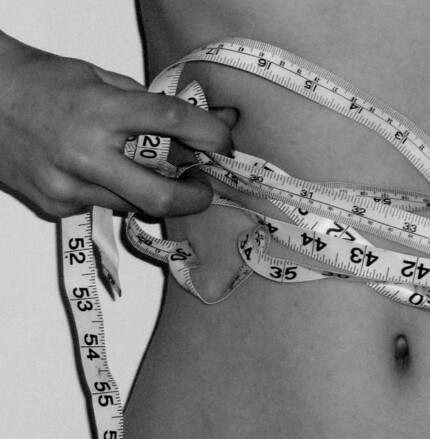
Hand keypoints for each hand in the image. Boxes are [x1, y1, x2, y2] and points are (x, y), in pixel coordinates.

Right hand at [0, 32, 236, 217]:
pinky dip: (117, 193)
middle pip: (160, 196)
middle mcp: (84, 154)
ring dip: (155, 194)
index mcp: (99, 111)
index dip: (210, 133)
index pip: (171, 122)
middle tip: (204, 188)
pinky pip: (105, 206)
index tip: (225, 140)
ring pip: (135, 206)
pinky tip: (103, 173)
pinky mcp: (55, 206)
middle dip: (195, 197)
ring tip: (154, 174)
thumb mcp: (99, 77)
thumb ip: (148, 104)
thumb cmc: (41, 82)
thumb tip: (202, 119)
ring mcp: (67, 186)